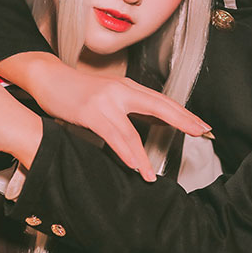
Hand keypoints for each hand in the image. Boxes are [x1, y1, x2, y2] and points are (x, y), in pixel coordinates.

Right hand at [14, 54, 211, 181]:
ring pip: (132, 132)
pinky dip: (124, 152)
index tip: (202, 126)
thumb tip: (158, 119)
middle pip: (159, 107)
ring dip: (144, 156)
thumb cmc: (78, 90)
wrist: (49, 77)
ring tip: (152, 175)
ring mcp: (107, 102)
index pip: (164, 102)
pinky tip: (133, 165)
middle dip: (182, 121)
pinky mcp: (91, 112)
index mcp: (129, 88)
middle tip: (201, 133)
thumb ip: (132, 106)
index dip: (184, 114)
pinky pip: (112, 136)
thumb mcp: (111, 95)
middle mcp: (122, 92)